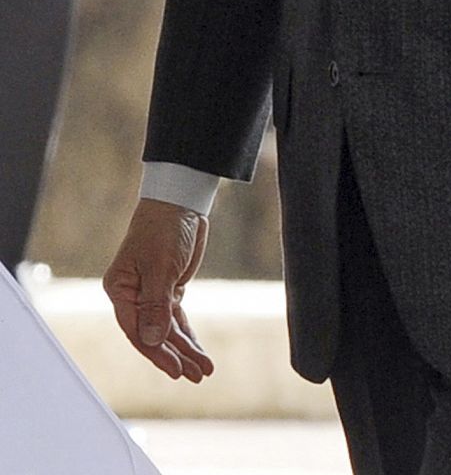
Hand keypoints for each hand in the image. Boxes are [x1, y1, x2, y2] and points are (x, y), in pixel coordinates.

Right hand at [103, 199, 213, 381]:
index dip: (156, 352)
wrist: (180, 202)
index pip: (136, 330)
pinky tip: (198, 352)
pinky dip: (187, 335)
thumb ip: (156, 305)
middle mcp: (132, 295)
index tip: (175, 370)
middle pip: (153, 334)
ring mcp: (150, 294)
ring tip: (203, 371)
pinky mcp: (167, 290)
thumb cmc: (163, 228)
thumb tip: (154, 341)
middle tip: (195, 375)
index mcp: (120, 289)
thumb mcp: (161, 267)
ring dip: (185, 349)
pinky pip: (176, 319)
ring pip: (167, 330)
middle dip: (175, 356)